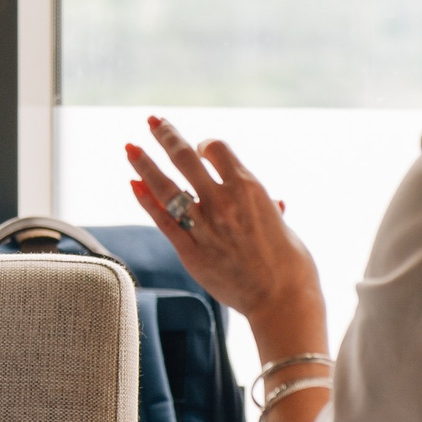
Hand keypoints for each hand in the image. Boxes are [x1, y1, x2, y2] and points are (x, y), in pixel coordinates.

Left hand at [126, 116, 322, 328]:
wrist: (283, 300)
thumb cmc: (292, 265)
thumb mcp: (282, 226)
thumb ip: (268, 212)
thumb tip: (275, 205)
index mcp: (250, 188)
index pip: (216, 148)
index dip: (205, 144)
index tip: (199, 149)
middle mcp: (223, 200)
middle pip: (185, 157)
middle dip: (165, 135)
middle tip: (152, 121)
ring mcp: (204, 225)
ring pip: (165, 185)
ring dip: (144, 163)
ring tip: (129, 147)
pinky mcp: (191, 250)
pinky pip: (162, 219)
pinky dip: (145, 199)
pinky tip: (133, 184)